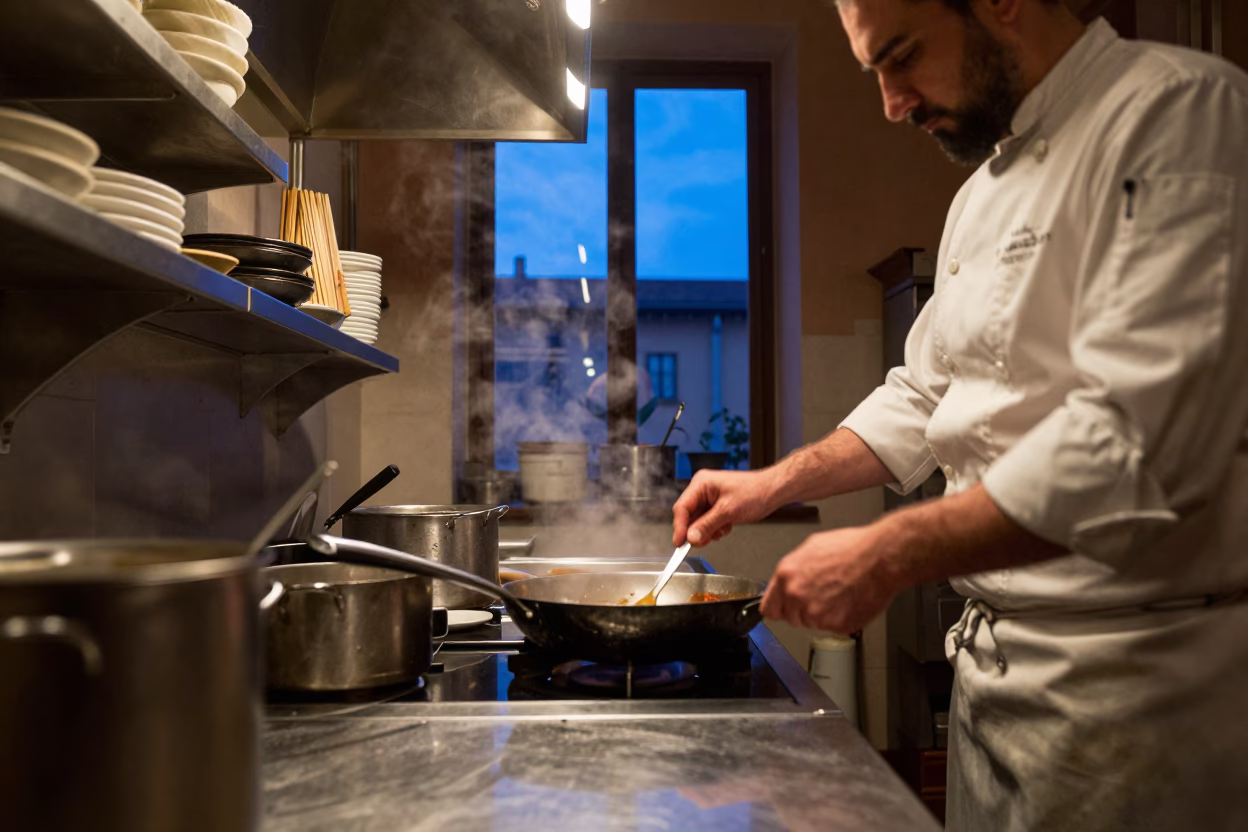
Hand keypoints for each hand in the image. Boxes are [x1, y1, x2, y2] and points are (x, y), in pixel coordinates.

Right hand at [672, 469, 780, 546]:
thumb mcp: (728, 511)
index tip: (679, 543)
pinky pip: (708, 523)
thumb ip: (707, 525)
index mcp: (701, 484)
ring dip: (708, 531)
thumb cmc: (754, 492)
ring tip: (722, 530)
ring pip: (698, 522)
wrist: (773, 491)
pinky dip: (715, 529)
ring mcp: (709, 498)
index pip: (682, 508)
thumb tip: (690, 538)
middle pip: (688, 516)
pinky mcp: (716, 506)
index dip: (679, 527)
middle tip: (703, 541)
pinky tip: (726, 527)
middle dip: (697, 531)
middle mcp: (702, 490)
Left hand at [760, 525, 899, 632]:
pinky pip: (832, 628)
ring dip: (821, 615)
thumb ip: (794, 570)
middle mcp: (797, 596)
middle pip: (791, 618)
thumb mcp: (811, 548)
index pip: (769, 608)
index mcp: (787, 575)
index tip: (784, 609)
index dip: (779, 608)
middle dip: (803, 610)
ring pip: (811, 623)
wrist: (879, 558)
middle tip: (822, 595)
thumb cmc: (852, 548)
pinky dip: (840, 619)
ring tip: (838, 594)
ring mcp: (816, 613)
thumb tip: (788, 580)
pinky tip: (848, 600)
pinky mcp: (836, 624)